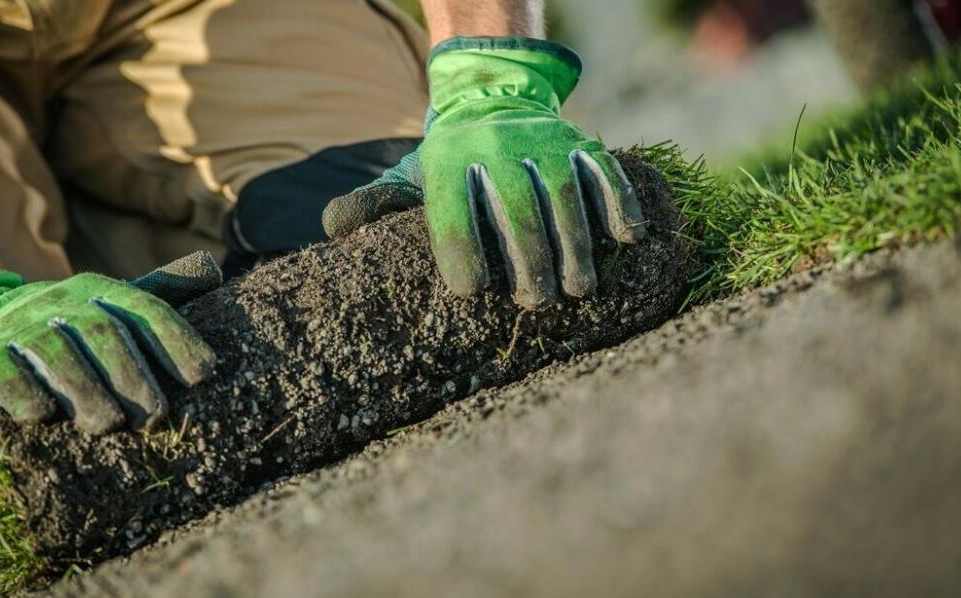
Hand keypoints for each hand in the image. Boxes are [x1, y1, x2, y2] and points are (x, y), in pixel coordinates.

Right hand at [0, 246, 220, 433]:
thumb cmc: (65, 324)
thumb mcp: (107, 304)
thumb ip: (157, 296)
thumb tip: (215, 273)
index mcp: (99, 289)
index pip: (145, 309)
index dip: (176, 340)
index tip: (203, 375)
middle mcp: (62, 301)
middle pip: (104, 333)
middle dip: (133, 375)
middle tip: (155, 416)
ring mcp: (20, 325)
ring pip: (57, 351)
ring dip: (86, 390)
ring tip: (108, 425)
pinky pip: (1, 370)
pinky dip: (22, 393)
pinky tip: (41, 417)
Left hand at [323, 37, 644, 308]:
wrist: (493, 99)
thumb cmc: (450, 161)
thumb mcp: (411, 176)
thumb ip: (376, 203)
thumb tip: (334, 227)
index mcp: (447, 161)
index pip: (453, 213)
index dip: (461, 254)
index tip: (472, 294)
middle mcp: (495, 148)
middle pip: (516, 210)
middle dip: (528, 262)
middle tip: (535, 302)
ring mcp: (543, 143)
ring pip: (564, 197)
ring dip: (575, 247)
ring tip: (578, 291)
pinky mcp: (580, 143)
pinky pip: (606, 173)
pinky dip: (619, 204)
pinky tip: (626, 240)